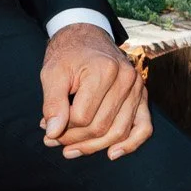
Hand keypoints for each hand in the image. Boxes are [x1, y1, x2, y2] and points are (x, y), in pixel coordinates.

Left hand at [39, 22, 151, 161]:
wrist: (87, 36)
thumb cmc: (68, 55)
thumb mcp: (52, 73)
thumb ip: (52, 103)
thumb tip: (53, 133)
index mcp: (104, 70)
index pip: (82, 116)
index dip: (62, 128)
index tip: (46, 127)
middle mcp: (126, 79)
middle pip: (101, 127)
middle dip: (74, 139)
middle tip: (53, 141)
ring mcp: (137, 88)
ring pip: (118, 131)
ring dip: (94, 147)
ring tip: (71, 150)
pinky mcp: (142, 96)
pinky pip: (143, 127)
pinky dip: (130, 144)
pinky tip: (112, 154)